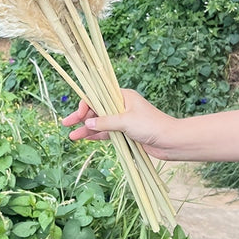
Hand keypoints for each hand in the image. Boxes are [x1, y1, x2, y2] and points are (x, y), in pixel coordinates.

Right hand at [61, 89, 177, 159]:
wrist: (171, 142)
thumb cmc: (151, 126)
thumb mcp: (126, 121)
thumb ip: (105, 122)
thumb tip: (87, 123)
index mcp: (122, 96)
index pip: (98, 96)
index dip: (85, 105)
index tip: (79, 115)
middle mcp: (121, 105)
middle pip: (96, 110)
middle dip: (81, 117)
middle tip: (66, 123)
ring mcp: (123, 120)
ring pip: (100, 123)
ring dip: (87, 129)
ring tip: (72, 136)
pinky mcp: (126, 133)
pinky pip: (107, 133)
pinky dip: (97, 136)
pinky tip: (85, 138)